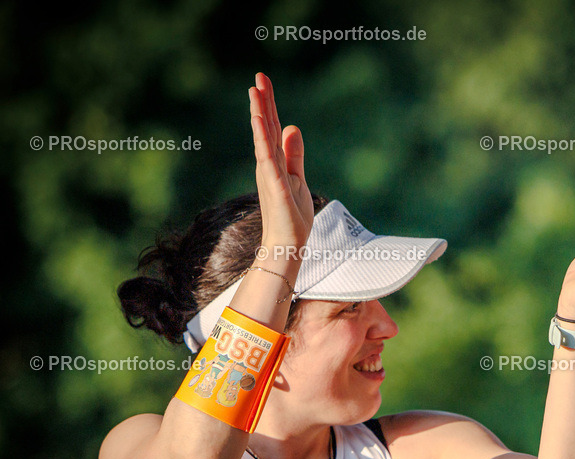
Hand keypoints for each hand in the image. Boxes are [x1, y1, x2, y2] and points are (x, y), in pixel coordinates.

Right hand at [248, 73, 313, 247]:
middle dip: (262, 102)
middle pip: (265, 127)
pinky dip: (263, 140)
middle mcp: (268, 164)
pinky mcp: (275, 186)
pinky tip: (259, 123)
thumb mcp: (298, 178)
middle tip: (259, 76)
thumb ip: (294, 153)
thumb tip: (292, 127)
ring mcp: (270, 174)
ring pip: (263, 138)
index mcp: (275, 161)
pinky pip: (268, 159)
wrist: (288, 244)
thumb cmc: (292, 215)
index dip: (268, 105)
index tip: (263, 81)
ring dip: (259, 115)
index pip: (271, 127)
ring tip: (255, 92)